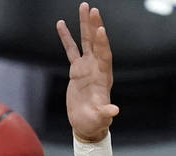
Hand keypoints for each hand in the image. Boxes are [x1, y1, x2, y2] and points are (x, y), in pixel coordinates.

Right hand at [59, 3, 119, 142]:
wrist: (86, 124)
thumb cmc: (95, 122)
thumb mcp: (101, 118)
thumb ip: (106, 113)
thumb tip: (114, 111)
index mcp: (104, 77)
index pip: (104, 56)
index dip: (102, 43)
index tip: (100, 29)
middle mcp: (97, 68)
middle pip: (96, 42)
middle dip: (94, 26)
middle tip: (91, 9)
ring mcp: (87, 67)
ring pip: (86, 41)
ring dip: (84, 25)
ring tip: (83, 7)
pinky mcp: (77, 70)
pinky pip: (71, 50)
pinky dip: (66, 37)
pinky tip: (61, 24)